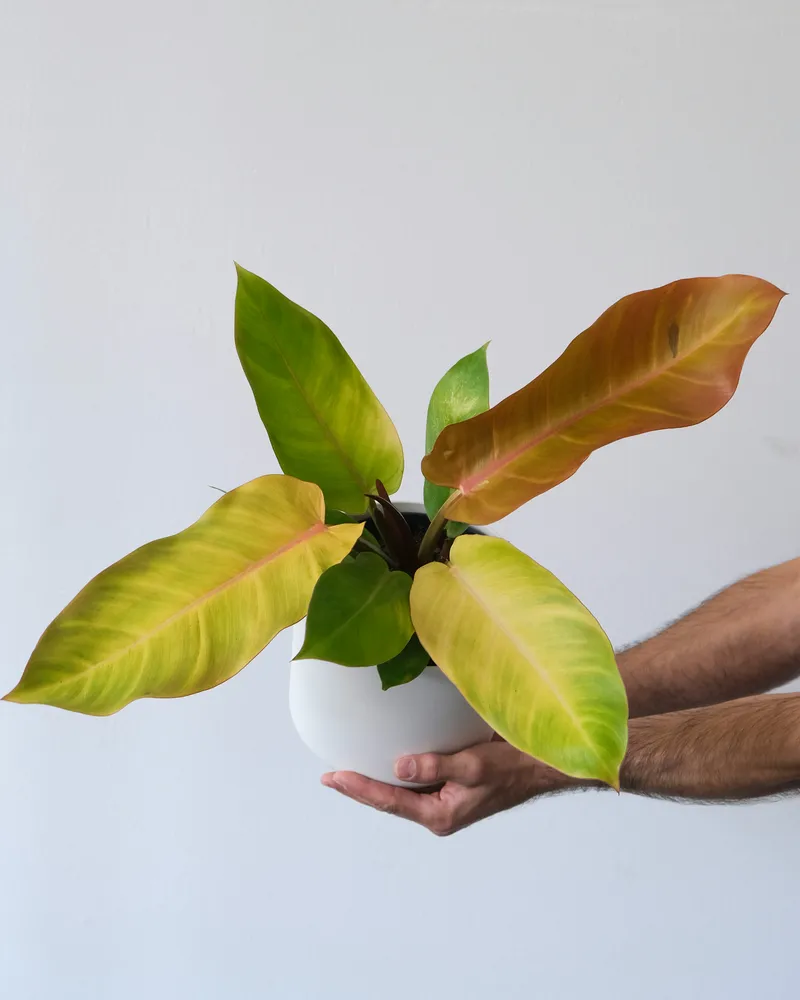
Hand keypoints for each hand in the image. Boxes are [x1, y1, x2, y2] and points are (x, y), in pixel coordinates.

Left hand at [321, 736, 582, 835]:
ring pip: (403, 789)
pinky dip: (401, 766)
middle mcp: (439, 809)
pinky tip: (389, 753)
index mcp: (441, 814)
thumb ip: (436, 765)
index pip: (389, 801)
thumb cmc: (516, 767)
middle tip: (331, 774)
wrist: (546, 766)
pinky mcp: (453, 783)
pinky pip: (420, 777)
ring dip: (379, 778)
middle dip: (361, 787)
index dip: (358, 788)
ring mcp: (446, 798)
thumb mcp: (475, 765)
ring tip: (351, 765)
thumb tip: (397, 767)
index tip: (332, 777)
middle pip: (390, 799)